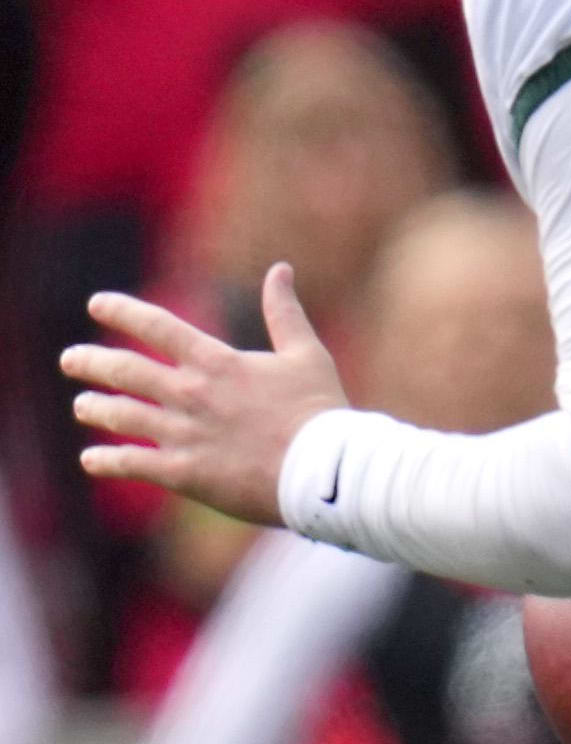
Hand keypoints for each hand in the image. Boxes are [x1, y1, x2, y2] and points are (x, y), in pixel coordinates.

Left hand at [64, 266, 345, 530]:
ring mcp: (183, 434)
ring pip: (120, 416)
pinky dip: (106, 461)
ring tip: (83, 405)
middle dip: (91, 361)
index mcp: (216, 363)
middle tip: (71, 359)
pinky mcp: (184, 473)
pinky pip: (132, 464)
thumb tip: (280, 270)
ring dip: (95, 408)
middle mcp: (191, 394)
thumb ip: (284, 313)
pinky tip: (91, 459)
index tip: (96, 304)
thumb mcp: (307, 354)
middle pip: (124, 370)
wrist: (326, 471)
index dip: (122, 311)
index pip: (156, 327)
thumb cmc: (320, 411)